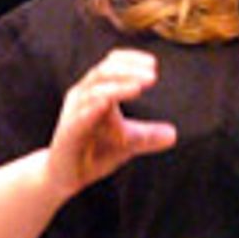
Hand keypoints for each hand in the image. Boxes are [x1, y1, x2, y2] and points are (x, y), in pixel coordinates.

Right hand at [46, 49, 176, 196]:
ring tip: (138, 87)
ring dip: (116, 87)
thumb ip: (147, 136)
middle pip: (103, 72)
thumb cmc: (93, 152)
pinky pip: (79, 117)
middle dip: (128, 71)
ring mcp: (73, 114)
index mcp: (94, 92)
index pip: (109, 64)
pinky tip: (107, 105)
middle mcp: (82, 97)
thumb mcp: (126, 142)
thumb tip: (173, 134)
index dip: (130, 60)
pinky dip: (93, 109)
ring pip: (93, 92)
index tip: (153, 63)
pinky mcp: (68, 133)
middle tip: (153, 76)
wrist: (65, 177)